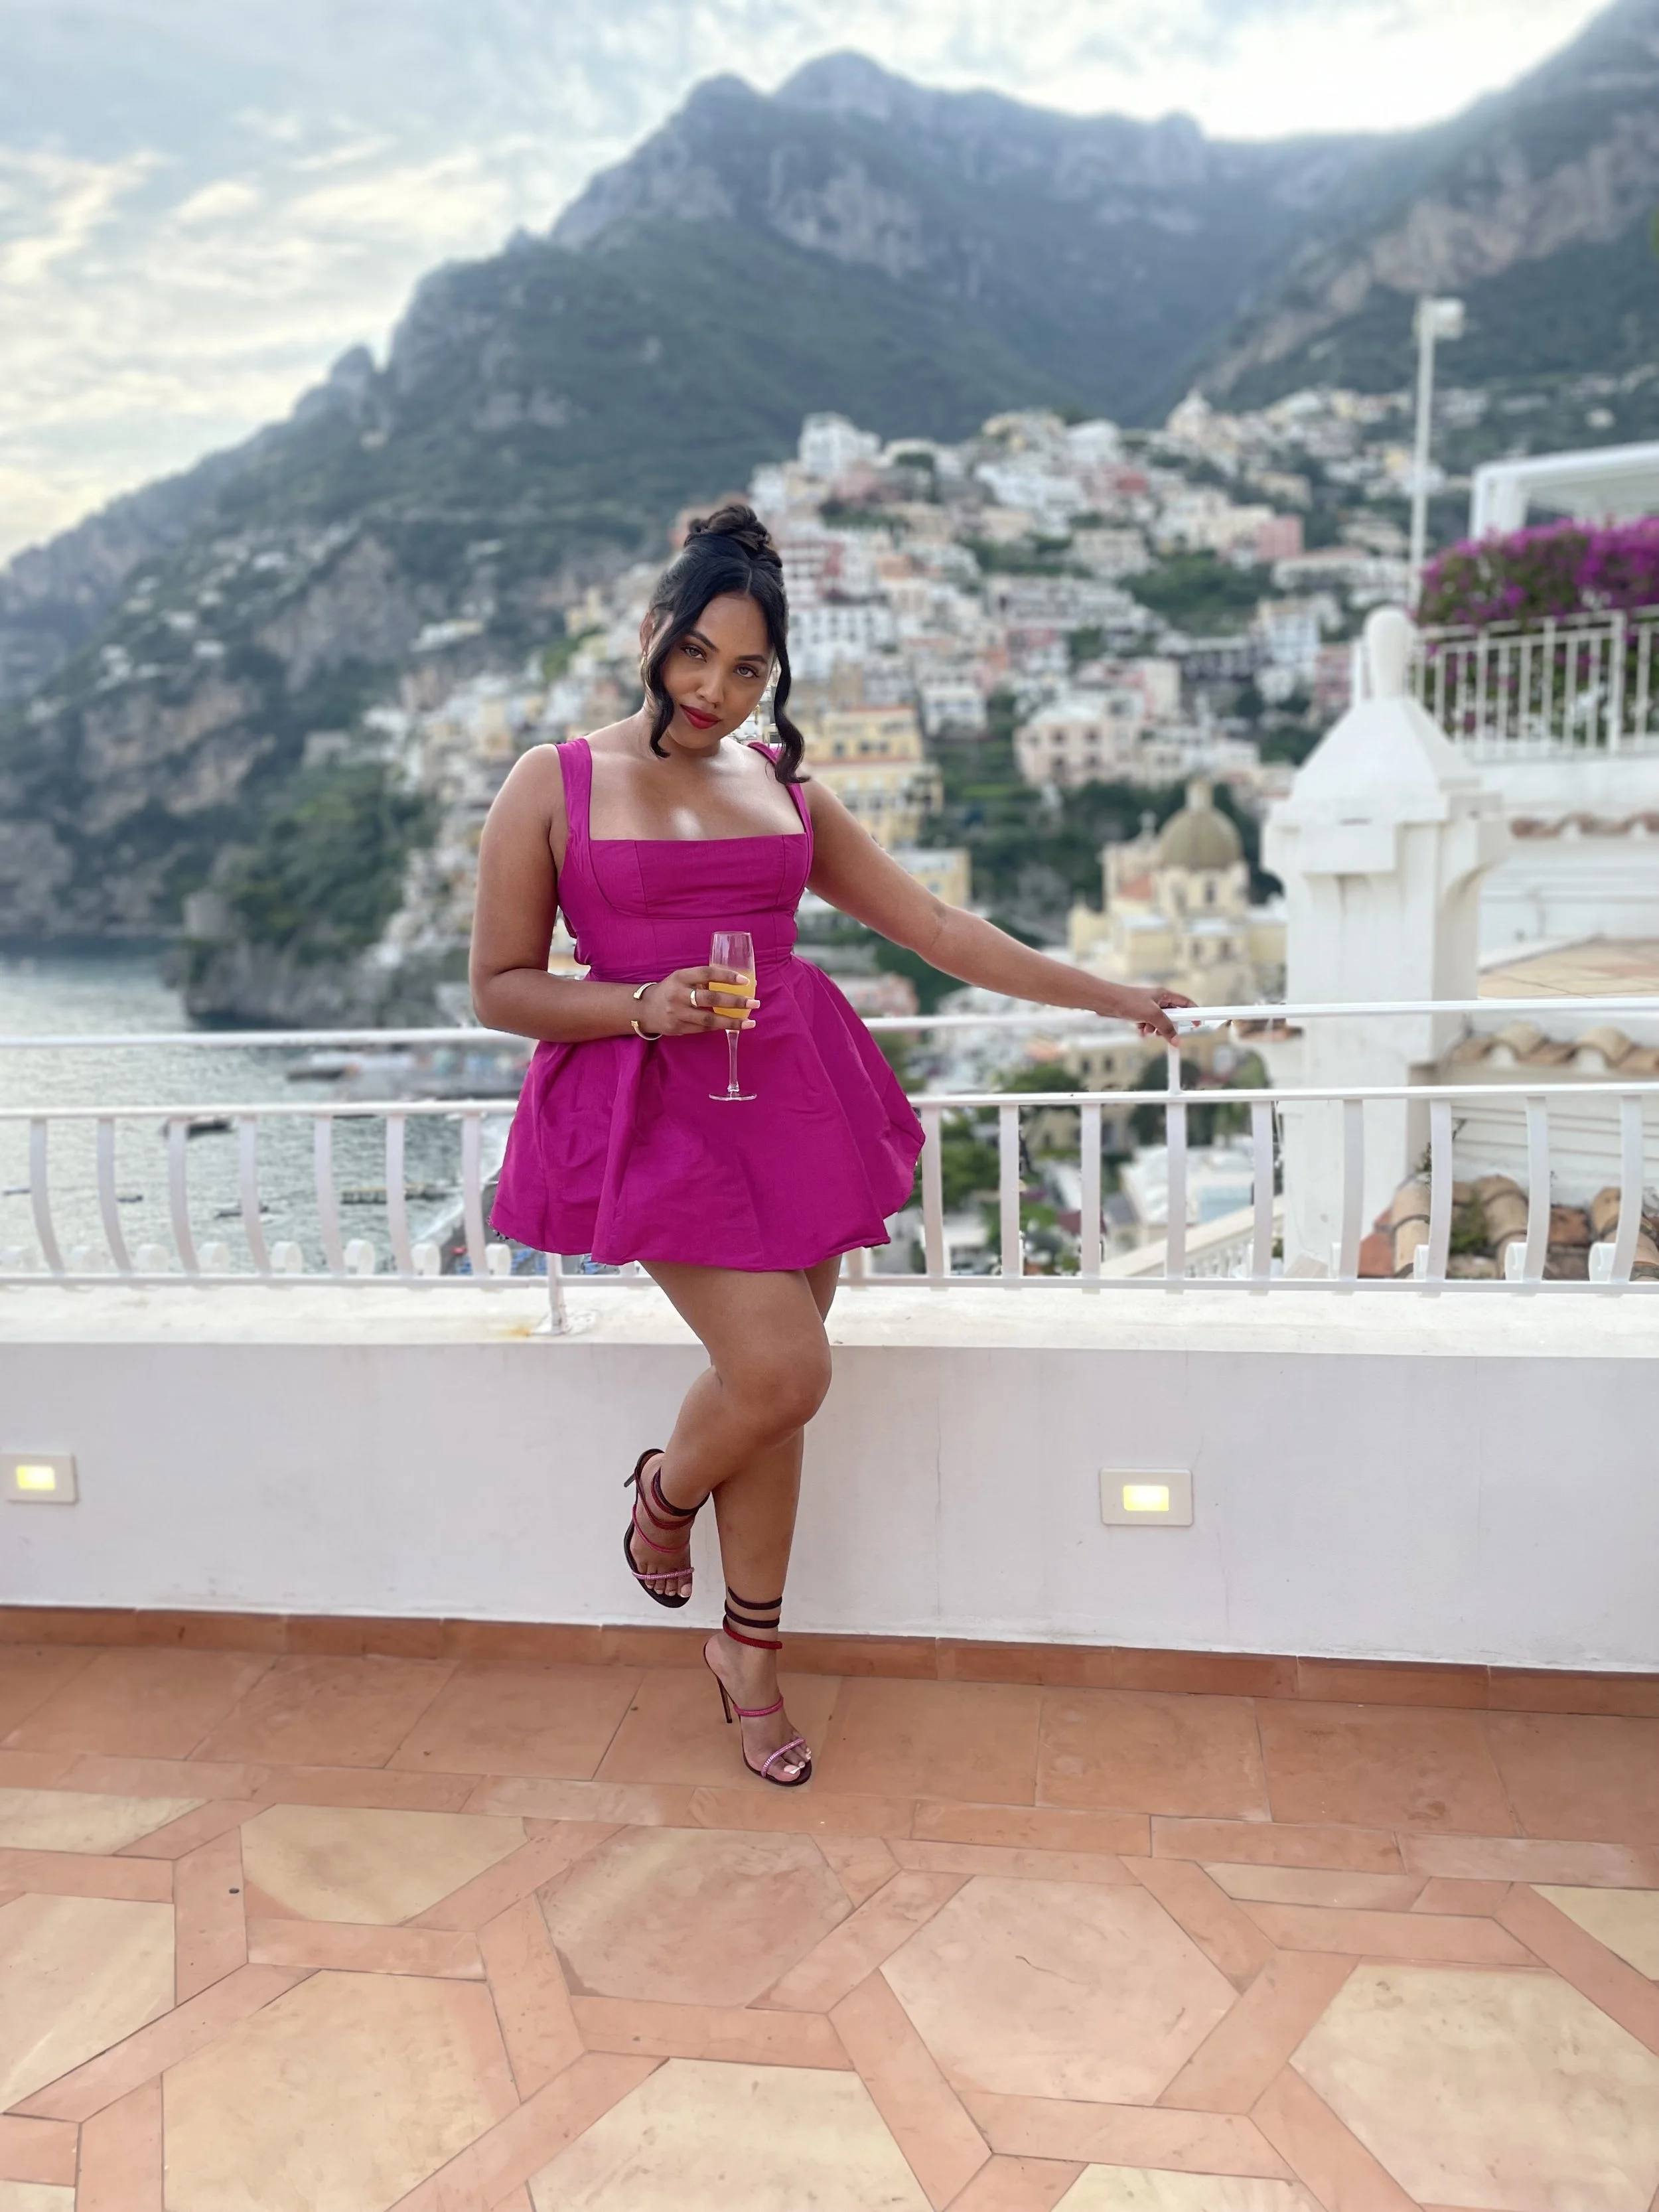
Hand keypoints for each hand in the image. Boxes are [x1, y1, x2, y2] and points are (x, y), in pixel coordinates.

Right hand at [635, 965, 757, 1036]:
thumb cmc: (670, 990)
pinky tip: (734, 1026)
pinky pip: (703, 1029)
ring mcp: (677, 1013)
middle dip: (735, 1001)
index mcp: (680, 977)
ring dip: (732, 1021)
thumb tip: (735, 982)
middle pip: (711, 998)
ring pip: (709, 1019)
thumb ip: (702, 980)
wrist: (644, 1009)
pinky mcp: (678, 1028)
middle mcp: (678, 995)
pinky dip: (720, 1027)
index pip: (706, 973)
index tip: (744, 980)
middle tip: (754, 1003)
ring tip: (750, 1022)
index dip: (726, 976)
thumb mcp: (682, 978)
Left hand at [1104, 985, 1194, 1043]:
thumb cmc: (1128, 1001)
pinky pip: (1148, 1025)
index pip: (1185, 1003)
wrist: (1106, 1002)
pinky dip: (1146, 1029)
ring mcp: (1148, 1007)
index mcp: (1164, 994)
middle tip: (1165, 1031)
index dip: (1193, 1013)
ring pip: (1160, 1022)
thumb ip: (1166, 1028)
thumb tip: (1176, 1039)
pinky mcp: (1139, 1014)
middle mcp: (1158, 1000)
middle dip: (1169, 1025)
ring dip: (1155, 1029)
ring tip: (1148, 1028)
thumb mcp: (1152, 1015)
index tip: (1197, 1024)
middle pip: (1172, 1015)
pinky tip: (1140, 1030)